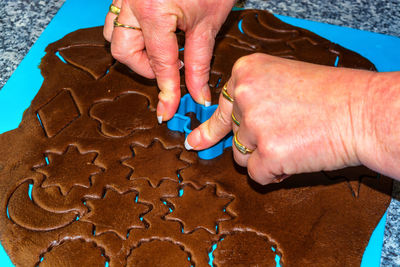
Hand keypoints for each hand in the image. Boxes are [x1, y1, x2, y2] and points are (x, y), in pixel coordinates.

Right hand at [104, 0, 234, 121]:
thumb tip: (197, 95)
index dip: (166, 91)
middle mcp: (132, 2)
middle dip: (146, 67)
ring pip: (114, 34)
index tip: (167, 111)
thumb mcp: (208, 24)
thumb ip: (199, 63)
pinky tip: (154, 34)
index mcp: (154, 11)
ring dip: (135, 50)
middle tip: (170, 69)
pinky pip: (117, 18)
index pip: (159, 63)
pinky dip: (132, 32)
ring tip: (162, 50)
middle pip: (123, 52)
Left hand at [185, 53, 379, 184]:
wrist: (362, 110)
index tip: (200, 140)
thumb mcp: (280, 81)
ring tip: (296, 141)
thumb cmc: (328, 95)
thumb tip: (196, 140)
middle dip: (255, 140)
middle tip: (282, 134)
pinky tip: (297, 156)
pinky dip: (275, 173)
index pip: (223, 107)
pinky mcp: (268, 153)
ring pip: (241, 156)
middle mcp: (245, 94)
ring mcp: (255, 124)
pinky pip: (257, 175)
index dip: (221, 125)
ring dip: (264, 156)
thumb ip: (245, 103)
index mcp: (246, 71)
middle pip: (233, 133)